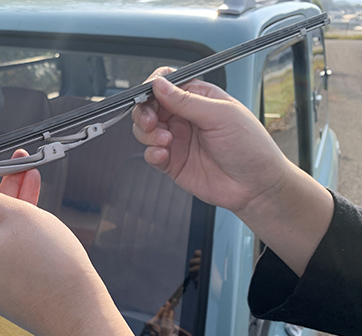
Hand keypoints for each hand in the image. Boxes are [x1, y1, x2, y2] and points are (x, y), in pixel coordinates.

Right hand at [132, 68, 333, 275]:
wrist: (255, 186)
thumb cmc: (250, 147)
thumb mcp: (220, 116)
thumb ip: (187, 100)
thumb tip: (159, 84)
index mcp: (199, 98)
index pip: (166, 84)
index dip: (153, 87)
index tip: (148, 96)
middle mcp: (185, 117)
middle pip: (149, 107)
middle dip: (144, 113)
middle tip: (151, 123)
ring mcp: (177, 140)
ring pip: (145, 130)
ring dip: (147, 134)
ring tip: (165, 142)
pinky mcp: (172, 162)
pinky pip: (150, 154)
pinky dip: (151, 153)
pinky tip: (164, 155)